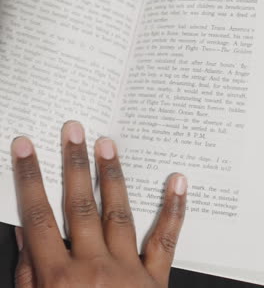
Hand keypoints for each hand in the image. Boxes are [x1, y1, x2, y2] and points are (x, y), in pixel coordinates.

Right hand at [13, 122, 186, 286]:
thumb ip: (28, 275)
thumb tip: (26, 231)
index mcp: (58, 280)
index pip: (38, 217)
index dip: (29, 178)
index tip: (25, 147)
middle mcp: (93, 270)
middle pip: (79, 206)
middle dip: (73, 164)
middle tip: (72, 129)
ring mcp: (128, 273)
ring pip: (118, 213)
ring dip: (112, 176)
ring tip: (107, 143)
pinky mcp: (155, 281)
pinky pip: (165, 241)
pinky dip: (174, 209)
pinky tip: (177, 181)